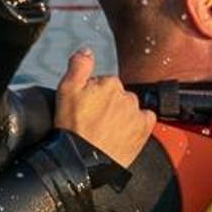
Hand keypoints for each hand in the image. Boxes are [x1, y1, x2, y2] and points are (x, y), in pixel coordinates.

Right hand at [54, 48, 153, 166]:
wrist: (82, 161)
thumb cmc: (72, 128)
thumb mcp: (66, 91)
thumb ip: (78, 66)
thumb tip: (87, 50)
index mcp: (110, 82)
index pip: (103, 83)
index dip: (92, 96)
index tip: (85, 109)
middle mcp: (127, 95)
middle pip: (118, 95)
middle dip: (107, 105)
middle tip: (93, 122)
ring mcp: (136, 113)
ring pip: (130, 108)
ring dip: (121, 115)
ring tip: (105, 130)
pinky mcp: (143, 129)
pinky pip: (146, 119)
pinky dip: (138, 124)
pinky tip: (124, 132)